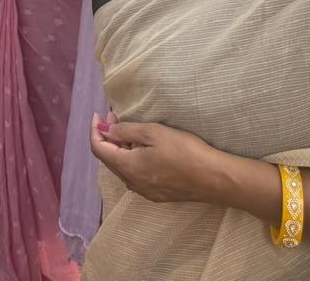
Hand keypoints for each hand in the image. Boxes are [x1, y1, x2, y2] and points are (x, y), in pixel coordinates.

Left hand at [89, 114, 224, 204]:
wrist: (215, 179)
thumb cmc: (185, 152)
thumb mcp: (153, 133)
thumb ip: (125, 131)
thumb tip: (103, 129)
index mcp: (128, 168)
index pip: (99, 149)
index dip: (95, 130)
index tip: (98, 114)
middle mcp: (132, 183)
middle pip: (109, 158)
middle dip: (108, 136)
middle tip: (114, 117)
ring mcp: (146, 191)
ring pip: (123, 167)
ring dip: (120, 148)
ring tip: (129, 130)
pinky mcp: (158, 194)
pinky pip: (136, 175)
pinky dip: (132, 159)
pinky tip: (143, 149)